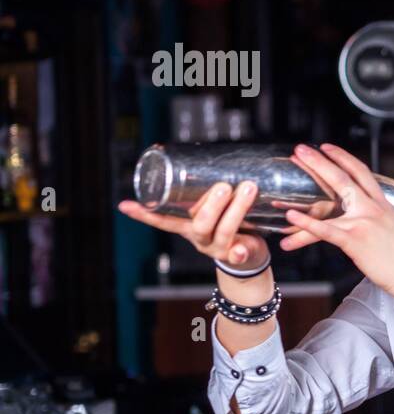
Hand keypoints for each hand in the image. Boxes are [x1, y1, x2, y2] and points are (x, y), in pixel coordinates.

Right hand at [118, 181, 269, 270]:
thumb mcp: (217, 208)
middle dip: (211, 204)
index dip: (145, 214)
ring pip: (223, 231)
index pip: (164, 219)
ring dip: (236, 211)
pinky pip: (238, 255)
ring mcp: (218, 248)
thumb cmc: (231, 223)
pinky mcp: (238, 256)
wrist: (249, 258)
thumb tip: (217, 155)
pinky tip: (241, 248)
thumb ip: (214, 188)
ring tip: (248, 189)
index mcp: (188, 225)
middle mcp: (200, 237)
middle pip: (200, 223)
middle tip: (223, 185)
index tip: (125, 205)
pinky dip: (240, 252)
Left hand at [281, 143, 393, 299]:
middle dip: (319, 162)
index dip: (343, 158)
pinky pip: (326, 230)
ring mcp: (362, 223)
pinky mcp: (354, 241)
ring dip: (307, 191)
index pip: (362, 173)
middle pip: (342, 178)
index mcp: (384, 204)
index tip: (326, 148)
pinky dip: (307, 223)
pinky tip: (291, 217)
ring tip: (288, 183)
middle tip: (301, 150)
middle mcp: (372, 209)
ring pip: (330, 202)